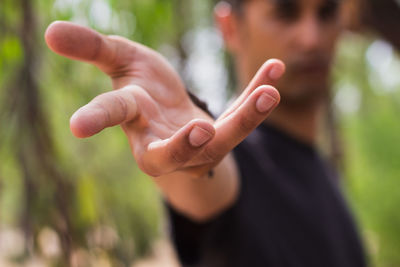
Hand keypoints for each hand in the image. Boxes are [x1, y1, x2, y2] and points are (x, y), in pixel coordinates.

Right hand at [45, 21, 284, 177]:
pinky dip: (256, 95)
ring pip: (220, 142)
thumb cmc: (142, 93)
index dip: (95, 119)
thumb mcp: (121, 63)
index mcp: (133, 118)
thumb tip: (51, 30)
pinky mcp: (221, 139)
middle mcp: (161, 140)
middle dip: (184, 145)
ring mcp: (194, 146)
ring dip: (244, 118)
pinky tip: (275, 70)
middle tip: (202, 129)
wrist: (170, 120)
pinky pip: (241, 117)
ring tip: (269, 94)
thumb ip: (93, 47)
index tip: (77, 127)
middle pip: (172, 151)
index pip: (113, 116)